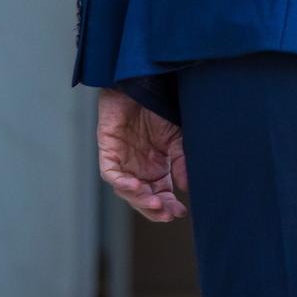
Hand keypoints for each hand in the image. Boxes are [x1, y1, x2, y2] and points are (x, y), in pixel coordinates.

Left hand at [97, 88, 188, 221]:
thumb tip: (187, 187)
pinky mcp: (109, 151)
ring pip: (126, 191)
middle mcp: (138, 169)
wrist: (141, 82)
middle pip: (143, 198)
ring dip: (139, 199)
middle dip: (154, 209)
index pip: (161, 195)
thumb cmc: (158, 107)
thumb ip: (181, 160)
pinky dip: (122, 183)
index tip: (180, 212)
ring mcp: (123, 161)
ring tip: (154, 203)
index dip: (168, 206)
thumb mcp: (177, 135)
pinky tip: (135, 186)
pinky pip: (111, 174)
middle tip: (167, 214)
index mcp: (156, 168)